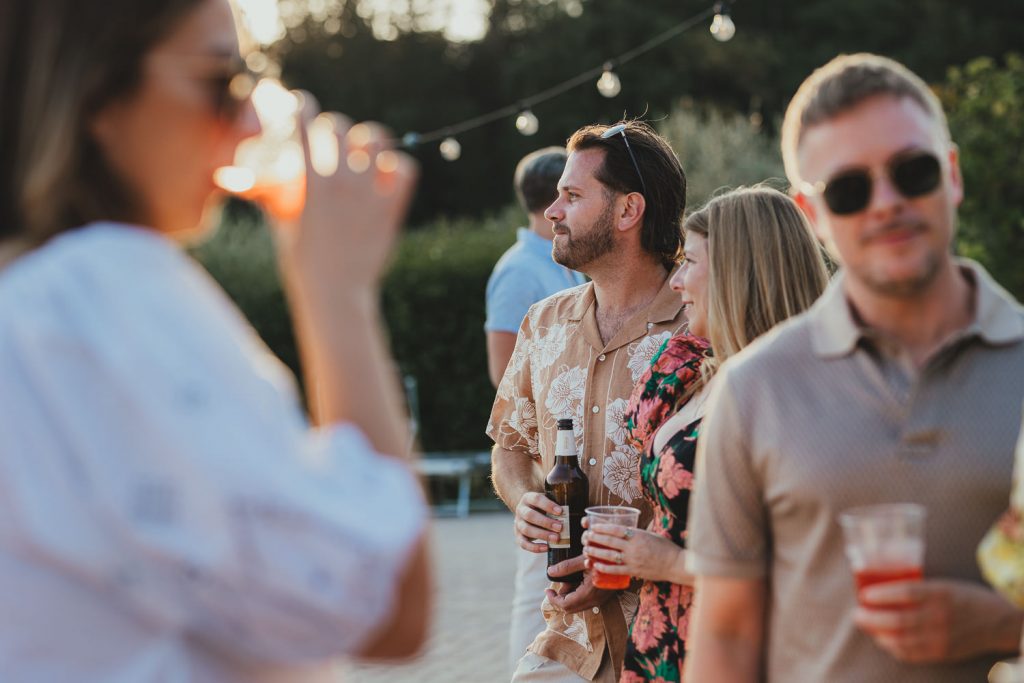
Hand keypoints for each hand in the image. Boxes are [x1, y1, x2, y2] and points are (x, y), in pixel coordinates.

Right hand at [282, 98, 417, 293]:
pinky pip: (404, 169)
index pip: (307, 128)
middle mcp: (343, 182)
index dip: (304, 108)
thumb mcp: (281, 226)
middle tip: (336, 137)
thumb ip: (272, 199)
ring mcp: (370, 194)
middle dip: (335, 126)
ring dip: (371, 139)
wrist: (336, 294)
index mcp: (313, 184)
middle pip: (343, 128)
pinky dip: (397, 166)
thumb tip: (253, 185)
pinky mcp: (392, 208)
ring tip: (367, 150)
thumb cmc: (303, 264)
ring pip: (378, 139)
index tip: (303, 102)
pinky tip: (389, 174)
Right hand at [514, 491, 561, 551]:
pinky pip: (523, 543)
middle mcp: (521, 510)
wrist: (529, 512)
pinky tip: (547, 548)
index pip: (536, 499)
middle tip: (560, 527)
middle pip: (530, 515)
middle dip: (546, 522)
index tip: (560, 511)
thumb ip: (556, 505)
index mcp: (528, 498)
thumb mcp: (547, 501)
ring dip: (542, 535)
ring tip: (556, 538)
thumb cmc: (543, 507)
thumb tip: (572, 512)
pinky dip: (535, 547)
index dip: (548, 505)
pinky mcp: (518, 536)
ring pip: (526, 529)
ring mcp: (518, 523)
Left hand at [546, 556, 615, 613]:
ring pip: (578, 604)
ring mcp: (600, 600)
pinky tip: (576, 579)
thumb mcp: (584, 560)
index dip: (553, 599)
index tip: (548, 590)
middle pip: (571, 608)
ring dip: (569, 595)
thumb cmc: (605, 557)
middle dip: (560, 598)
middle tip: (554, 586)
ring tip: (567, 579)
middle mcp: (595, 600)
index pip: (565, 605)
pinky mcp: (603, 596)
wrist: (625, 558)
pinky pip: (586, 600)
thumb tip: (550, 572)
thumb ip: (566, 567)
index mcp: (588, 593)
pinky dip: (577, 593)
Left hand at [582, 522, 689, 584]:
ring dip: (596, 552)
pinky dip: (604, 567)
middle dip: (595, 538)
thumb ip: (636, 533)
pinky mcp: (634, 571)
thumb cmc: (665, 547)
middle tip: (586, 537)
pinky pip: (616, 569)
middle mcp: (634, 547)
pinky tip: (596, 565)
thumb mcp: (651, 534)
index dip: (602, 527)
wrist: (675, 564)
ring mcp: (633, 560)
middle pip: (609, 541)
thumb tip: (624, 529)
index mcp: (638, 535)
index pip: (616, 529)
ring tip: (587, 549)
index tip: (593, 526)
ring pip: (609, 555)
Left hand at [853, 578, 1023, 662]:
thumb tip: (878, 587)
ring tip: (866, 626)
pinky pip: (911, 654)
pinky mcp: (942, 652)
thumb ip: (916, 587)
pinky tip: (884, 640)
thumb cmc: (963, 597)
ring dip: (878, 635)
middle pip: (900, 620)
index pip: (906, 592)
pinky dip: (893, 648)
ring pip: (902, 640)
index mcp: (940, 593)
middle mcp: (941, 616)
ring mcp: (942, 637)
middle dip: (872, 618)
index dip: (882, 595)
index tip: (864, 595)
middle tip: (857, 614)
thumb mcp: (942, 584)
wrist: (996, 621)